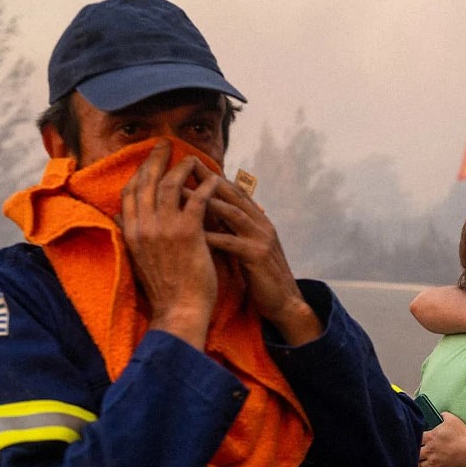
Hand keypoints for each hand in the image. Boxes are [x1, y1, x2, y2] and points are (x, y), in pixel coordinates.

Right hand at [121, 140, 219, 348]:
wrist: (179, 310)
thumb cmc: (164, 288)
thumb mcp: (137, 258)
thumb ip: (129, 234)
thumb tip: (116, 216)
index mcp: (130, 232)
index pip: (130, 192)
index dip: (140, 172)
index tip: (149, 159)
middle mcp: (143, 226)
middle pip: (146, 182)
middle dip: (156, 159)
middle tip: (166, 143)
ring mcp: (163, 228)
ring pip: (170, 185)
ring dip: (182, 168)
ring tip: (194, 158)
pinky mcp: (187, 233)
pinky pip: (197, 199)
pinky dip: (205, 186)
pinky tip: (213, 179)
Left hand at [195, 160, 321, 345]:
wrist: (285, 302)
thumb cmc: (261, 276)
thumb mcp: (247, 246)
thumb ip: (234, 229)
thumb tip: (210, 215)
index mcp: (259, 220)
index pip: (234, 191)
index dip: (212, 177)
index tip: (189, 164)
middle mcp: (262, 224)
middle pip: (233, 195)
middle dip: (208, 179)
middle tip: (184, 166)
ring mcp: (262, 239)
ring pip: (232, 213)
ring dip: (206, 201)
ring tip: (180, 193)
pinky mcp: (258, 257)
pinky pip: (232, 242)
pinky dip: (212, 236)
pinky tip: (192, 232)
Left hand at [419, 412, 465, 466]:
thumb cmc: (462, 436)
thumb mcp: (454, 420)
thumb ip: (445, 416)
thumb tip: (442, 414)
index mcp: (430, 437)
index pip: (417, 438)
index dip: (419, 439)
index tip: (422, 440)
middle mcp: (429, 450)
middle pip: (417, 453)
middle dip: (418, 452)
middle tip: (422, 451)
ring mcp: (434, 461)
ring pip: (421, 464)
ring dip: (423, 462)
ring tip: (427, 460)